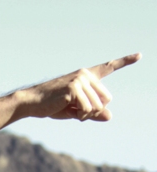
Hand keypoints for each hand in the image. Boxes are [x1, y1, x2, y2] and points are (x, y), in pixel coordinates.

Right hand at [22, 53, 140, 121]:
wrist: (32, 103)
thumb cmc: (52, 105)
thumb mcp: (75, 110)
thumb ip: (93, 113)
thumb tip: (110, 116)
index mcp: (86, 76)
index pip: (108, 67)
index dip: (125, 61)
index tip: (140, 55)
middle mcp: (85, 74)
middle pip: (106, 99)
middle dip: (94, 111)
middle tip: (77, 112)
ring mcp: (80, 80)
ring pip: (97, 106)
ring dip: (85, 115)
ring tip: (70, 111)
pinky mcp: (74, 88)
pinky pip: (87, 109)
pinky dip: (79, 115)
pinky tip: (67, 110)